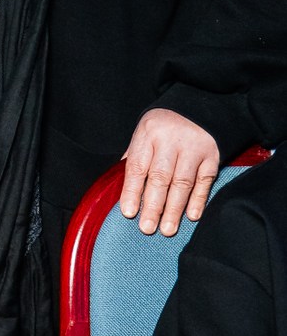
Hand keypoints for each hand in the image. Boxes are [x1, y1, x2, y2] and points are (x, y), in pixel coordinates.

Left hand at [120, 107, 219, 236]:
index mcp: (148, 133)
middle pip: (160, 177)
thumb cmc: (164, 126)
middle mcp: (171, 140)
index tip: (128, 212)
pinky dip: (199, 200)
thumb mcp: (145, 133)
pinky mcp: (212, 155)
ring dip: (174, 209)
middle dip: (153, 205)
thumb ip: (136, 158)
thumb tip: (124, 190)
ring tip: (167, 229)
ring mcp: (194, 147)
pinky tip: (192, 216)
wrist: (199, 105)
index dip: (132, 191)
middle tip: (147, 228)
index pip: (138, 166)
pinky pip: (204, 180)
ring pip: (182, 182)